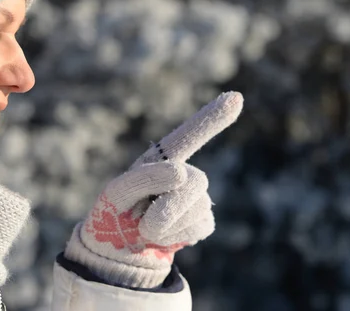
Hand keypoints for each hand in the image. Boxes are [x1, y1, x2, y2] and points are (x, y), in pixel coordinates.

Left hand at [64, 92, 243, 287]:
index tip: (237, 98)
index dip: (211, 118)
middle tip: (143, 223)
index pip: (187, 136)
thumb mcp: (116, 194)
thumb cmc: (112, 215)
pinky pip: (199, 226)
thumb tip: (181, 172)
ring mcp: (194, 197)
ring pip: (197, 207)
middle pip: (194, 181)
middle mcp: (181, 173)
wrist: (117, 251)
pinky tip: (161, 236)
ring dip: (166, 224)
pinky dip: (175, 236)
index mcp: (158, 159)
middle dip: (168, 207)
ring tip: (146, 228)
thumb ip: (143, 179)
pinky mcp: (201, 221)